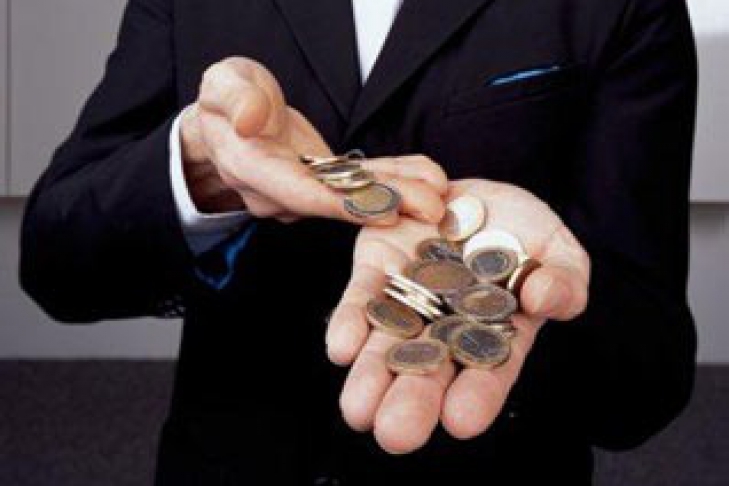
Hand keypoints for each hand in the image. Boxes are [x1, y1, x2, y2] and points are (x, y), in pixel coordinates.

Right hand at [180, 57, 446, 224]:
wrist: (228, 123)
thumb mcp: (221, 85)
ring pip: (354, 196)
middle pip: (336, 202)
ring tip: (438, 195)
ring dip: (398, 195)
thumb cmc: (226, 101)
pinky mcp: (325, 181)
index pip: (297, 191)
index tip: (382, 209)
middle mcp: (281, 191)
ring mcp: (306, 190)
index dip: (341, 202)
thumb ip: (234, 98)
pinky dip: (392, 180)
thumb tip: (250, 120)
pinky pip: (360, 184)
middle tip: (430, 207)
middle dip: (385, 205)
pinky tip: (425, 178)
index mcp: (252, 169)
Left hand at [326, 179, 589, 453]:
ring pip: (387, 344)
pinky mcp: (377, 269)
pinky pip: (361, 298)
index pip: (489, 370)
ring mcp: (409, 299)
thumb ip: (564, 281)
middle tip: (394, 434)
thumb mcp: (558, 251)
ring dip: (370, 375)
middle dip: (412, 400)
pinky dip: (350, 322)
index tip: (460, 421)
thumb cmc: (524, 230)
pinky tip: (342, 347)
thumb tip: (541, 298)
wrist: (473, 193)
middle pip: (430, 368)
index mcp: (496, 332)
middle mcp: (446, 325)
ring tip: (357, 410)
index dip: (477, 395)